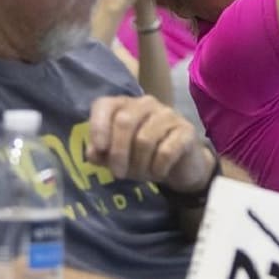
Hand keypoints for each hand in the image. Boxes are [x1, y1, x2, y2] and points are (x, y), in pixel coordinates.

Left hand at [87, 95, 215, 192]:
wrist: (181, 165)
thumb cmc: (143, 156)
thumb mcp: (117, 157)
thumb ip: (101, 153)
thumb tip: (92, 153)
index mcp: (125, 106)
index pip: (105, 105)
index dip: (98, 126)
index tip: (100, 149)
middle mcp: (146, 104)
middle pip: (125, 122)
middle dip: (118, 153)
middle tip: (119, 174)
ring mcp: (168, 114)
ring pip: (145, 139)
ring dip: (140, 164)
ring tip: (143, 174)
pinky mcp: (186, 130)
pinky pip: (166, 151)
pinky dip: (158, 168)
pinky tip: (159, 172)